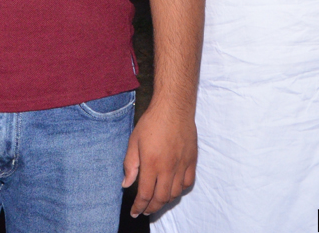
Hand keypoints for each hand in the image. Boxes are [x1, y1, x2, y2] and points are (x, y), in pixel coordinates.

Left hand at [122, 100, 196, 216]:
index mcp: (151, 163)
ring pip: (175, 193)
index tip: (135, 212)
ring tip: (157, 200)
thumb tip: (126, 184)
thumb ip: (130, 165)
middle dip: (151, 208)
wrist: (173, 107)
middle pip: (161, 198)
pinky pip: (188, 182)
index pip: (145, 194)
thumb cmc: (151, 122)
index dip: (139, 206)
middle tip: (145, 210)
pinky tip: (173, 187)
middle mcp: (168, 167)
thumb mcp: (134, 142)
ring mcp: (182, 164)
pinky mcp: (192, 160)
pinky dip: (180, 189)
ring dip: (165, 200)